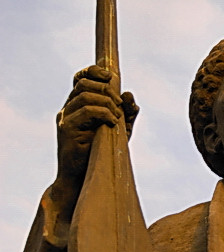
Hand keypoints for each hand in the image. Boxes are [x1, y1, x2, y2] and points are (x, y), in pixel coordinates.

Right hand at [51, 65, 138, 211]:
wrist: (84, 180)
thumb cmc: (101, 155)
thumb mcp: (120, 131)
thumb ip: (127, 113)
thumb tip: (129, 94)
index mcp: (77, 106)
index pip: (79, 78)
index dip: (93, 71)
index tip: (110, 76)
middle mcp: (68, 109)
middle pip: (83, 83)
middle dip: (105, 89)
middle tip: (119, 104)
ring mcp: (65, 119)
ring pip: (85, 95)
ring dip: (107, 102)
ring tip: (117, 116)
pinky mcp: (67, 130)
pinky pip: (87, 111)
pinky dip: (104, 113)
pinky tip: (113, 123)